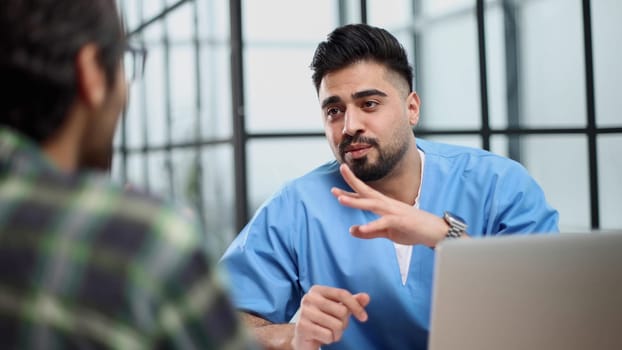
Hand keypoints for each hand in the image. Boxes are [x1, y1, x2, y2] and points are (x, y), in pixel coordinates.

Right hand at [292, 285, 369, 349]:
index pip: (342, 294)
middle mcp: (309, 298)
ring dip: (337, 333)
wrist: (303, 336)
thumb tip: (366, 297)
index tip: (364, 318)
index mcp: (317, 290)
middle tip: (335, 325)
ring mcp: (304, 312)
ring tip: (329, 332)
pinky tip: (322, 337)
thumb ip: (352, 302)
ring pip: (336, 325)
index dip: (356, 306)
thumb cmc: (323, 320)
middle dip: (343, 323)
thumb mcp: (337, 308)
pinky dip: (329, 339)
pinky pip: (328, 335)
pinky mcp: (302, 327)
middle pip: (342, 311)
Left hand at [331, 164, 447, 246]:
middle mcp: (387, 205)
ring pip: (371, 204)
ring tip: (340, 199)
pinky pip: (383, 223)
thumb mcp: (387, 232)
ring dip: (355, 201)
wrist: (435, 232)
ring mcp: (393, 211)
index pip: (364, 196)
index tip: (335, 190)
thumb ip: (369, 232)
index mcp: (384, 205)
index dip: (350, 193)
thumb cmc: (412, 229)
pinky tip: (360, 228)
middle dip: (352, 182)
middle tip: (340, 171)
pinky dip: (371, 226)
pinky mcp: (399, 221)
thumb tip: (351, 230)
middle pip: (366, 191)